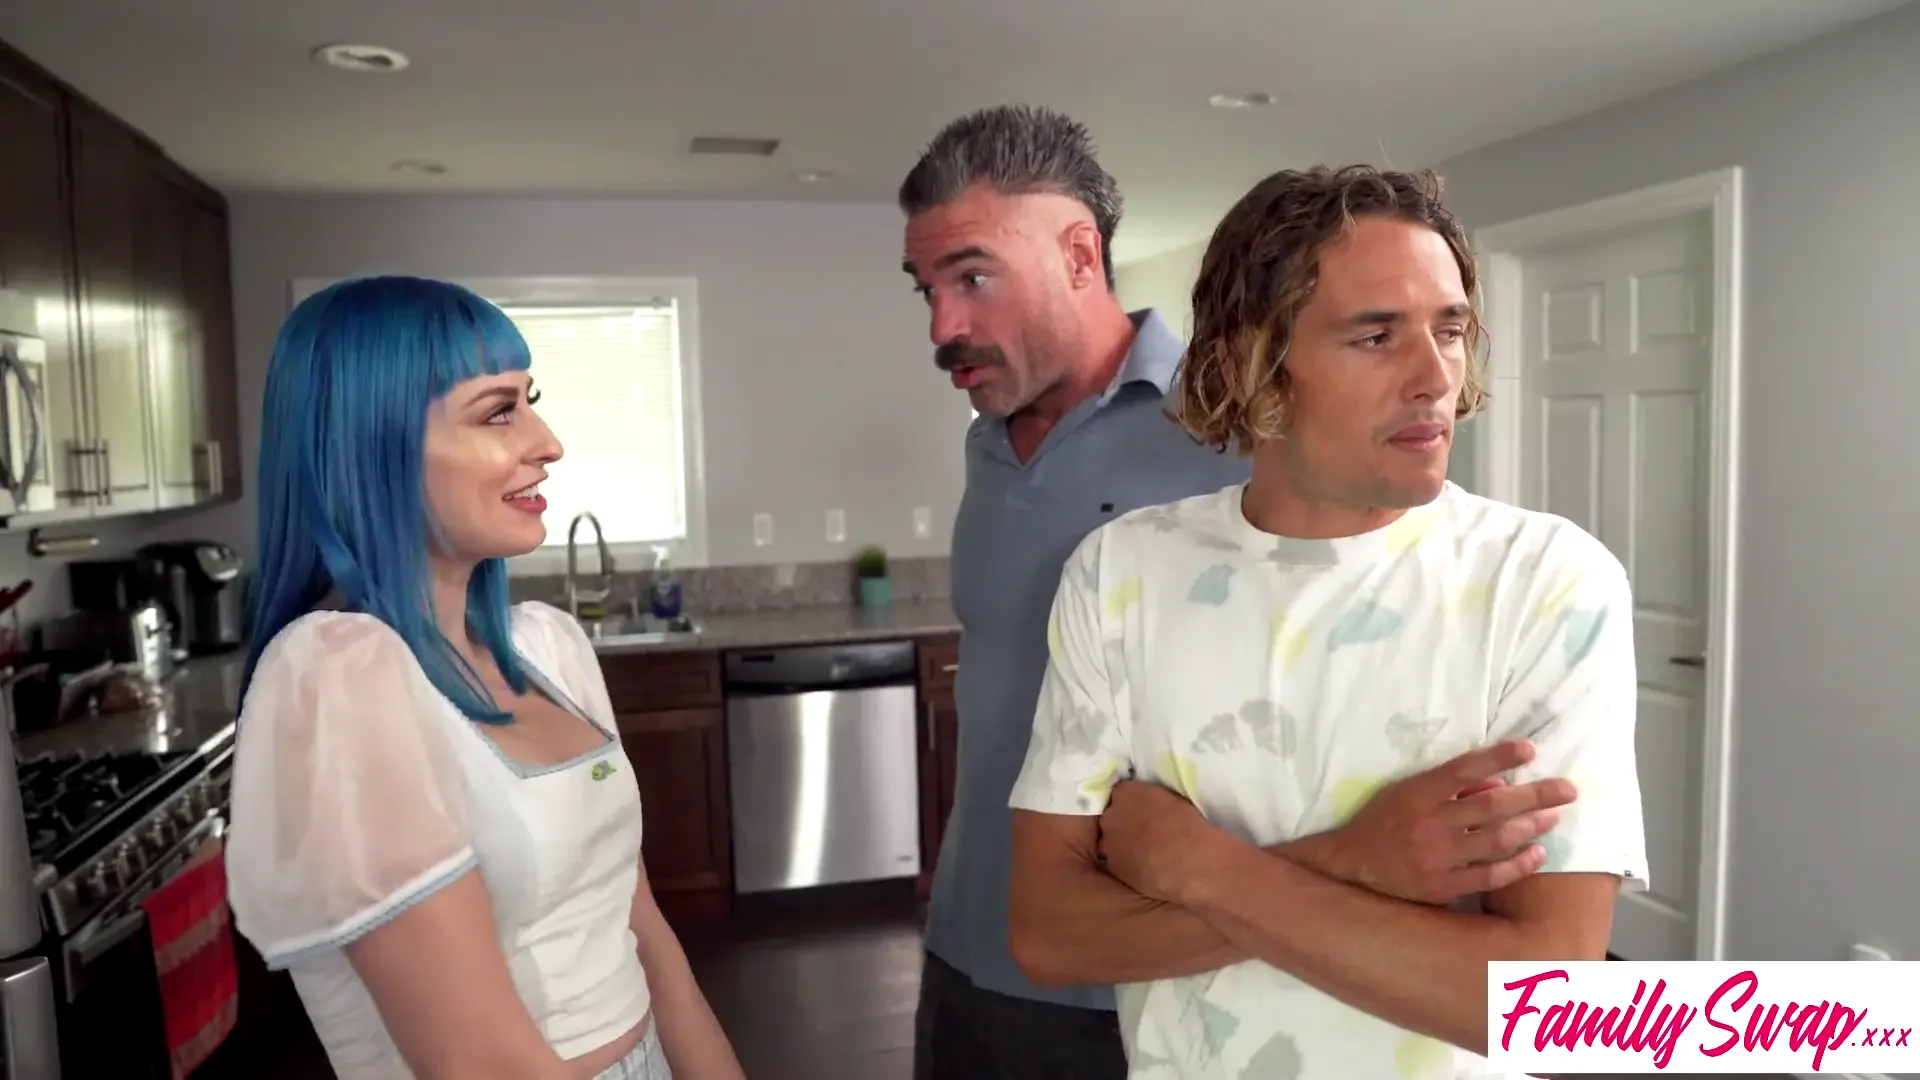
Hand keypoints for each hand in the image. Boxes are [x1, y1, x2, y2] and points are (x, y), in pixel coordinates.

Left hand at [1095, 780, 1229, 903]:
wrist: (1189, 863)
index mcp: (1128, 792)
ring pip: (1112, 840)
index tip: (1148, 812)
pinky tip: (1145, 867)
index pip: (1123, 792)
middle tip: (1147, 832)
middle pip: (1113, 815)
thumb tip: (1154, 807)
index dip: (1136, 803)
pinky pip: (1116, 861)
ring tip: (1146, 852)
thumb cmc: (1190, 828)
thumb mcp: (1176, 800)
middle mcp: (1111, 814)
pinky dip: (1126, 863)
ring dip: (1123, 843)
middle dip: (1125, 822)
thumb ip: (1155, 799)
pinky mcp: (1113, 866)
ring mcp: (1108, 841)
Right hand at [1324, 739, 1575, 903]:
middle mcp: (1430, 823)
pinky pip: (1490, 876)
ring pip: (1496, 840)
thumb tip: (1499, 783)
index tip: (1530, 748)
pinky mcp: (1443, 886)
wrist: (1353, 866)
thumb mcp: (1408, 792)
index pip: (1464, 768)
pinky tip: (1538, 854)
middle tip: (1568, 789)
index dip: (1499, 756)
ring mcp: (1438, 857)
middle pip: (1492, 805)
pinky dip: (1518, 864)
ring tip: (1554, 817)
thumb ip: (1450, 788)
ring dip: (1531, 826)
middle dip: (1534, 795)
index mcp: (1418, 793)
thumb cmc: (1384, 822)